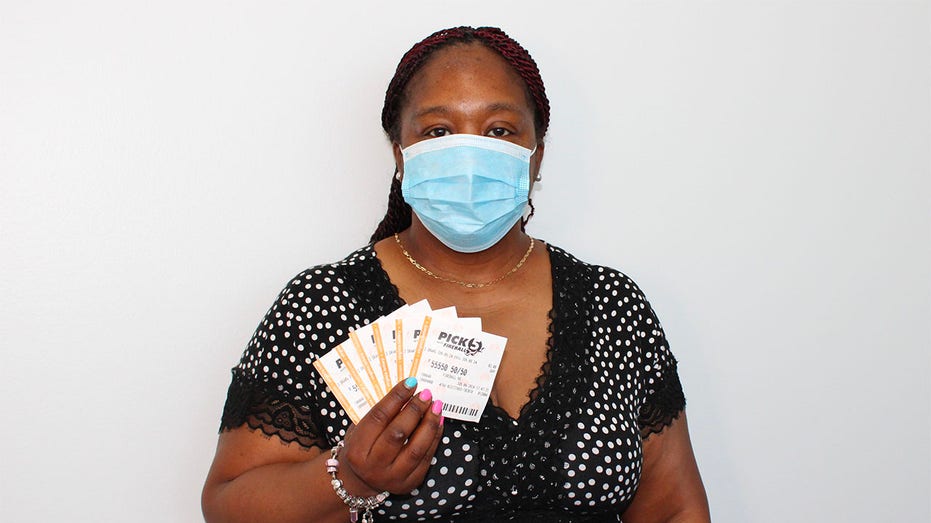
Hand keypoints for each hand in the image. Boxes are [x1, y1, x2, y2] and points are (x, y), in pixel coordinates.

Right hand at [338, 377, 443, 494]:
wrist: (360, 480)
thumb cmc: (361, 447)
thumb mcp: (360, 430)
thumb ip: (380, 415)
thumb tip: (407, 392)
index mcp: (357, 449)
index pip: (379, 417)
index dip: (396, 397)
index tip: (411, 382)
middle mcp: (374, 466)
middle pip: (398, 433)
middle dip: (415, 410)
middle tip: (426, 394)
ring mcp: (393, 477)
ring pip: (416, 448)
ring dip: (429, 424)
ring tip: (436, 406)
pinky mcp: (409, 483)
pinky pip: (426, 458)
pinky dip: (434, 438)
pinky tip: (438, 422)